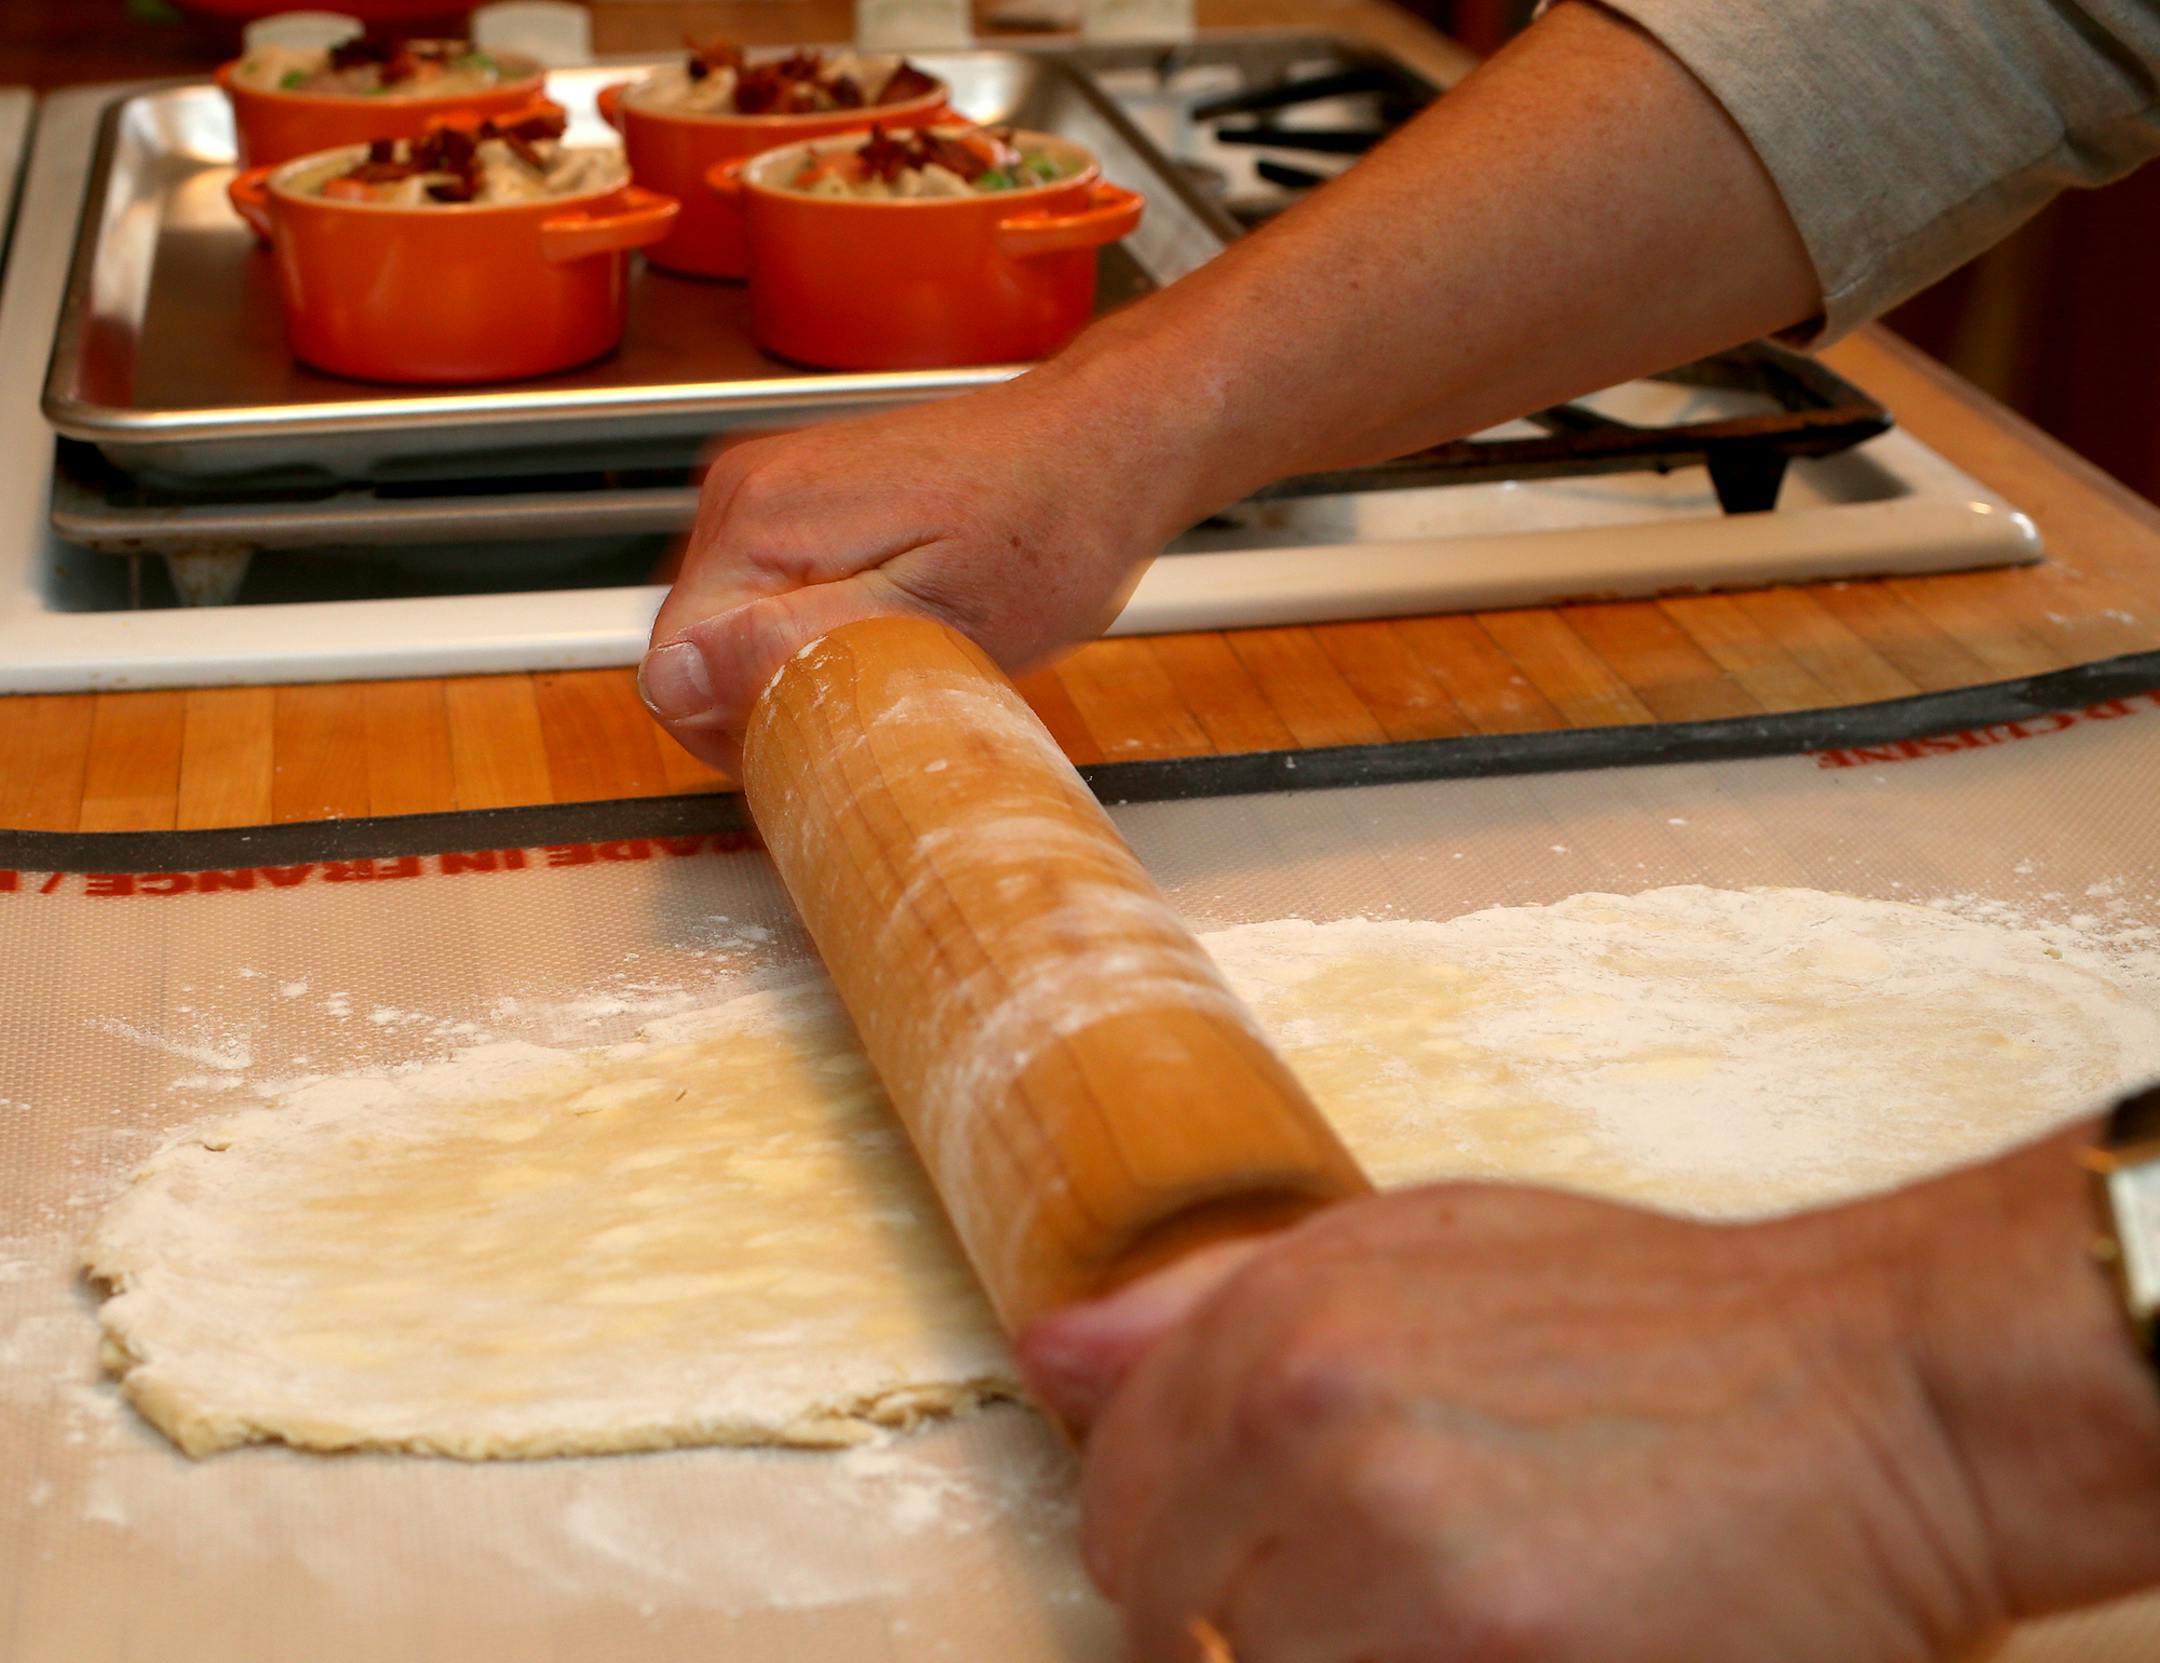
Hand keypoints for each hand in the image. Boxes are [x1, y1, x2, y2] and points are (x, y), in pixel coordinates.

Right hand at [637, 375, 1182, 770]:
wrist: (1098, 451)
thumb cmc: (1050, 531)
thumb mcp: (935, 622)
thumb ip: (795, 649)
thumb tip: (675, 680)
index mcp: (762, 518)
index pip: (671, 669)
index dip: (738, 728)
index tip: (824, 733)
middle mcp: (745, 488)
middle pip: (694, 649)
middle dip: (768, 699)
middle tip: (877, 701)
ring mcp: (766, 484)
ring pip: (726, 626)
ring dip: (792, 666)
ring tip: (890, 658)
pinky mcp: (795, 493)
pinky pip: (762, 592)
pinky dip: (809, 629)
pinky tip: (882, 630)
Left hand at [1019, 1155, 2159, 1662]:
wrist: (1869, 1392)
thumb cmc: (1648, 1325)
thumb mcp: (1418, 1250)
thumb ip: (1211, 1306)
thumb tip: (1044, 1354)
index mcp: (1279, 1321)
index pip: (1111, 1500)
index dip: (1168, 1552)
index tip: (1250, 1568)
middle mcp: (1313, 1424)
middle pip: (1170, 1618)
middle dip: (1247, 1626)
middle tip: (1383, 1599)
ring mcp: (1400, 1556)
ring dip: (1342, 1661)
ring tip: (1460, 1611)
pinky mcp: (1498, 1662)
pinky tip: (1503, 1639)